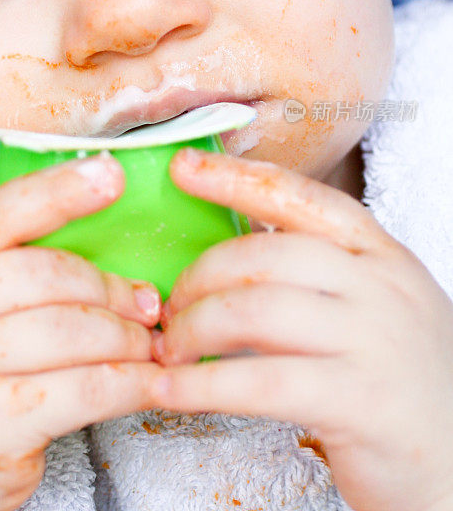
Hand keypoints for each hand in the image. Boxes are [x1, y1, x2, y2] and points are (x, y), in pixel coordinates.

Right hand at [0, 154, 162, 510]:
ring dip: (126, 336)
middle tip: (145, 302)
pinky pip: (84, 389)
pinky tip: (147, 382)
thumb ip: (8, 268)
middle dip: (109, 287)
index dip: (59, 190)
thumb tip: (112, 257)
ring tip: (146, 344)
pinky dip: (129, 382)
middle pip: (46, 274)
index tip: (112, 174)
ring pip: (71, 330)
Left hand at [150, 147, 452, 510]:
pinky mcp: (360, 401)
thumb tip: (227, 262)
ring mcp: (374, 340)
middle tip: (168, 306)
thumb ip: (318, 276)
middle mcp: (380, 286)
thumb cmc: (400, 378)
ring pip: (255, 311)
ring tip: (169, 350)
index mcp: (379, 254)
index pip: (298, 197)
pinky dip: (202, 387)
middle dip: (199, 276)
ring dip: (193, 328)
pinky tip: (172, 392)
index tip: (184, 167)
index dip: (235, 178)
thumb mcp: (375, 305)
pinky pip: (260, 382)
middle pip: (264, 254)